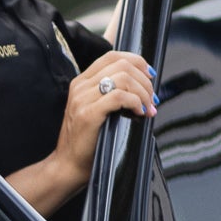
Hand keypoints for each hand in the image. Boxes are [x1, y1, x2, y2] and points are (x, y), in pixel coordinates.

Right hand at [54, 49, 159, 169]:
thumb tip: (144, 84)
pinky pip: (119, 96)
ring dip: (143, 93)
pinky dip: (136, 103)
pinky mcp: (88, 114)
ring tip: (148, 109)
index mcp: (82, 81)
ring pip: (123, 78)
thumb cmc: (88, 140)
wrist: (68, 164)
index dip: (137, 61)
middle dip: (145, 81)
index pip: (113, 56)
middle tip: (152, 99)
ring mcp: (82, 99)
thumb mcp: (96, 109)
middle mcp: (80, 86)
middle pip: (122, 65)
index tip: (150, 76)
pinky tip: (139, 113)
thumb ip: (112, 93)